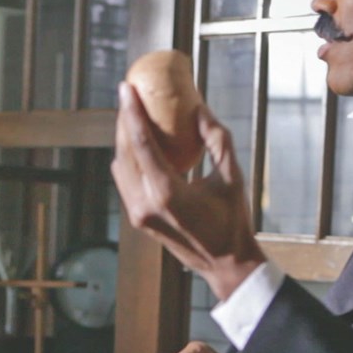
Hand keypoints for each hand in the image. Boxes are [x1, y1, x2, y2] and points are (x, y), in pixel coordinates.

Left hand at [111, 82, 265, 300]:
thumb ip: (216, 139)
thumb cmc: (233, 220)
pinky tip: (139, 145)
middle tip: (129, 97)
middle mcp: (145, 204)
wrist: (225, 263)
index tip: (126, 89)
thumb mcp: (231, 177)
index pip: (140, 143)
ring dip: (124, 140)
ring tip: (133, 116)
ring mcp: (138, 214)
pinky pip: (125, 182)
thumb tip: (199, 109)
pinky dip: (129, 160)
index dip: (131, 112)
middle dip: (124, 121)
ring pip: (120, 167)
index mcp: (167, 192)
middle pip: (124, 152)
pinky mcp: (137, 219)